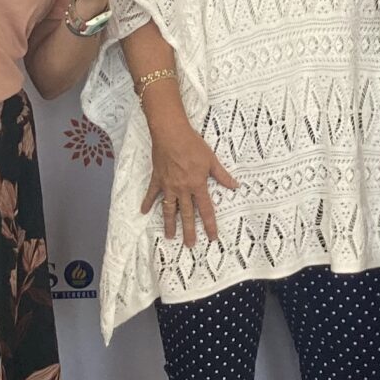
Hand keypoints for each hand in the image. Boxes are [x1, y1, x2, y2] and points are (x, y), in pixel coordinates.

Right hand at [141, 121, 237, 248]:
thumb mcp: (211, 160)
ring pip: (169, 209)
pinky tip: (143, 211)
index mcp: (197, 185)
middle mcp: (182, 189)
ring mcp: (168, 186)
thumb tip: (235, 186)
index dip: (209, 224)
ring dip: (170, 224)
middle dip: (188, 231)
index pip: (205, 210)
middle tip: (190, 245)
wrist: (171, 134)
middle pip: (186, 215)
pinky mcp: (157, 179)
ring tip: (170, 236)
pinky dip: (148, 202)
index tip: (212, 237)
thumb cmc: (193, 145)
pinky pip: (152, 194)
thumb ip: (222, 175)